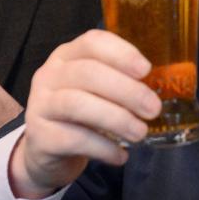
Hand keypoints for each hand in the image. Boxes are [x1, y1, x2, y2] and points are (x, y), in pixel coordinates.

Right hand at [10, 29, 160, 199]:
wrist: (45, 151)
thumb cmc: (80, 114)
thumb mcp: (95, 90)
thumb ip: (119, 82)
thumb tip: (158, 90)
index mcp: (67, 56)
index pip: (92, 42)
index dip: (121, 53)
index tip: (146, 70)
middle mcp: (49, 75)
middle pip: (87, 73)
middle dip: (126, 90)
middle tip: (153, 109)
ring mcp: (40, 105)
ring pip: (78, 105)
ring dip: (116, 119)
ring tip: (140, 133)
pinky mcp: (40, 137)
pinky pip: (74, 139)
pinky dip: (103, 148)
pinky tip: (121, 156)